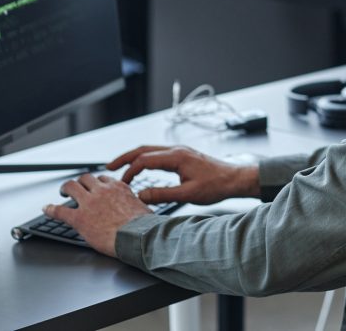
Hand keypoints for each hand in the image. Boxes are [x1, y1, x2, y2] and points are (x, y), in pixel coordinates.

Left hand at [43, 174, 149, 255]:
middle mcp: (102, 191)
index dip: (97, 183)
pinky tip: (46, 209)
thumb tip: (139, 209)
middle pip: (86, 178)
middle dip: (80, 182)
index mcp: (118, 188)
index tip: (95, 187)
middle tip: (76, 188)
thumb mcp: (143, 207)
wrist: (137, 237)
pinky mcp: (79, 218)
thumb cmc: (144, 226)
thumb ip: (135, 204)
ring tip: (63, 192)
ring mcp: (89, 203)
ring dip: (65, 188)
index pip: (104, 179)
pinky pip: (60, 211)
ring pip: (71, 186)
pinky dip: (51, 209)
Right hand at [107, 145, 260, 204]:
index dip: (130, 172)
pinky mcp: (184, 156)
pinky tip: (142, 167)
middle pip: (144, 149)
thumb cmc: (217, 185)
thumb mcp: (188, 194)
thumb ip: (163, 195)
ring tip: (120, 167)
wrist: (236, 178)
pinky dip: (146, 158)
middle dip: (125, 158)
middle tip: (109, 167)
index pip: (145, 160)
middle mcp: (177, 150)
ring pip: (151, 150)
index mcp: (177, 157)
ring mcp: (181, 151)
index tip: (122, 185)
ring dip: (134, 157)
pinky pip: (159, 154)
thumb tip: (141, 196)